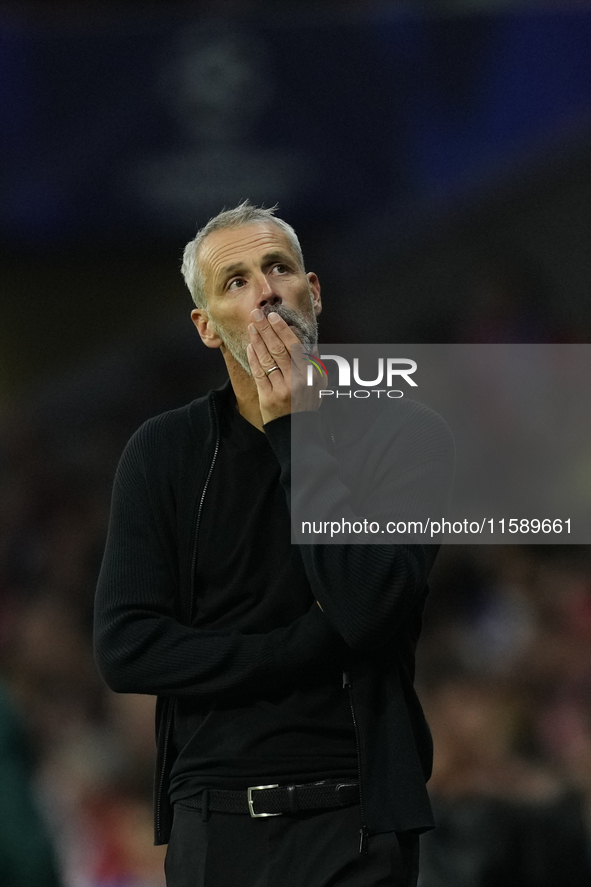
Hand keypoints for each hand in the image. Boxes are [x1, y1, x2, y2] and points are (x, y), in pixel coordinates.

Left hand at [246, 309, 320, 424]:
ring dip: (257, 340)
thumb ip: (315, 365)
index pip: (294, 346)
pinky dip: (253, 358)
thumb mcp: (318, 385)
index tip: (273, 316)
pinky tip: (249, 346)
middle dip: (266, 329)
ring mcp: (281, 389)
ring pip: (267, 359)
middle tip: (256, 314)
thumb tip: (310, 345)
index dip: (282, 329)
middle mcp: (296, 380)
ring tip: (251, 326)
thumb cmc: (307, 405)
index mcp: (309, 374)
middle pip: (278, 349)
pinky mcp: (267, 397)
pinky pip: (258, 373)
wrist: (297, 432)